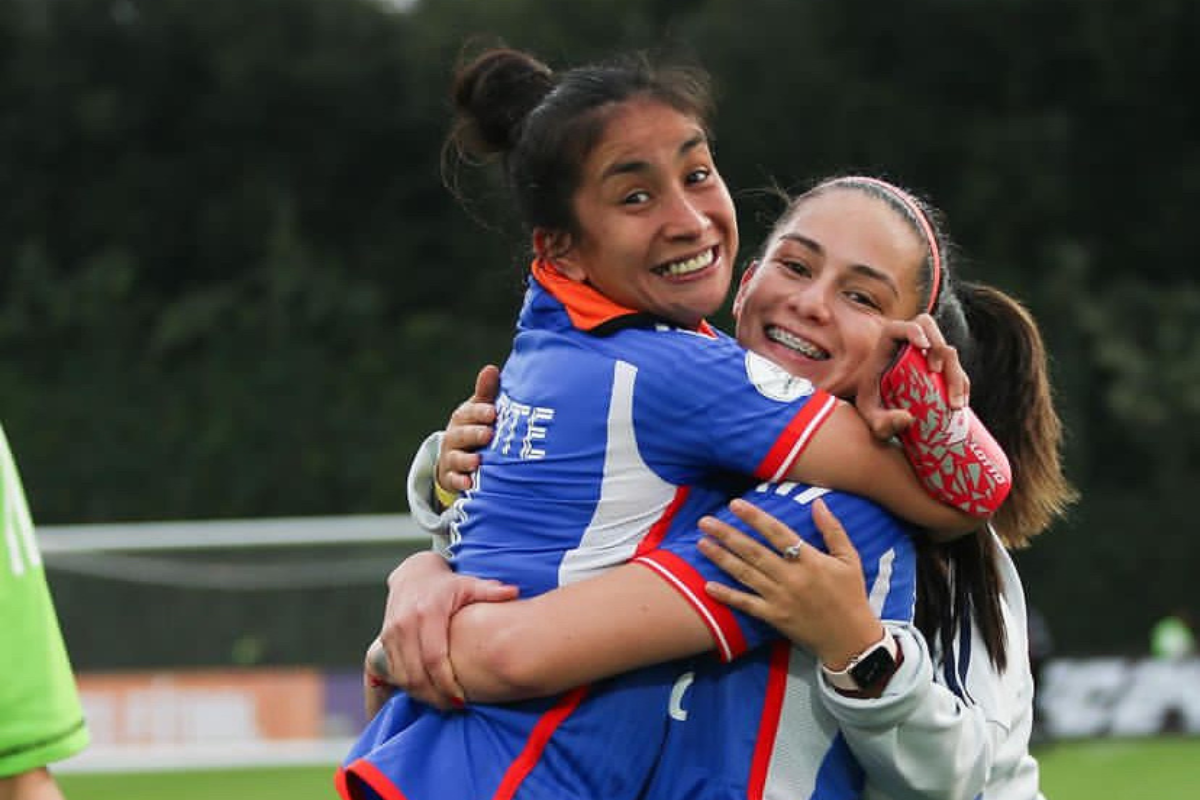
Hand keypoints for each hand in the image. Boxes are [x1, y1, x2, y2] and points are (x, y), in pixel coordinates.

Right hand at [378, 551, 517, 708]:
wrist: (413, 574)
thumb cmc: (446, 584)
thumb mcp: (469, 584)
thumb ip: (490, 591)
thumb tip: (514, 592)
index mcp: (427, 613)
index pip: (434, 658)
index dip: (446, 683)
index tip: (462, 699)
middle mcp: (405, 624)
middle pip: (416, 673)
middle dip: (434, 696)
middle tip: (454, 706)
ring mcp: (391, 633)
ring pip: (402, 676)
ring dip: (421, 694)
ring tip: (443, 703)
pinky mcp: (384, 640)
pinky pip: (393, 672)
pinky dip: (408, 686)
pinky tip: (427, 692)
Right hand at [437, 364, 500, 493]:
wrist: (457, 458)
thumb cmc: (477, 427)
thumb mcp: (481, 410)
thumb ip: (486, 392)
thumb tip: (491, 368)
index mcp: (464, 418)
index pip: (469, 412)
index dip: (480, 412)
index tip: (493, 412)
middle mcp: (455, 436)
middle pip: (462, 434)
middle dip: (474, 434)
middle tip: (488, 434)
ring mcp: (451, 457)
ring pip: (456, 458)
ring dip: (466, 460)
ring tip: (477, 462)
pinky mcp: (451, 477)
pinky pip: (453, 480)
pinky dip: (460, 482)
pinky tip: (469, 484)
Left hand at [699, 498, 883, 668]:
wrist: (851, 640)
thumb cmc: (851, 596)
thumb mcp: (849, 559)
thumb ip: (832, 530)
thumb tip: (818, 502)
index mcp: (810, 561)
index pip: (777, 533)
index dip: (755, 518)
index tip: (734, 505)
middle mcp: (792, 578)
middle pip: (754, 552)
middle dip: (727, 535)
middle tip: (705, 521)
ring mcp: (781, 599)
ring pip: (746, 574)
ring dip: (721, 558)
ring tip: (701, 543)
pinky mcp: (774, 617)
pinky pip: (747, 604)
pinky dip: (727, 596)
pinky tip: (707, 585)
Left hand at [855, 314, 968, 440]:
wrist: (878, 407)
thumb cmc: (870, 404)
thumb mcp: (869, 415)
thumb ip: (881, 420)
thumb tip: (908, 419)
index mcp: (887, 345)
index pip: (900, 327)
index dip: (914, 330)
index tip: (924, 347)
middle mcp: (909, 344)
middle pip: (932, 333)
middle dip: (938, 349)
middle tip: (936, 373)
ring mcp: (927, 354)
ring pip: (949, 352)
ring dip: (956, 374)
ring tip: (954, 405)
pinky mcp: (940, 367)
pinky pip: (957, 369)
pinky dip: (962, 385)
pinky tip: (959, 405)